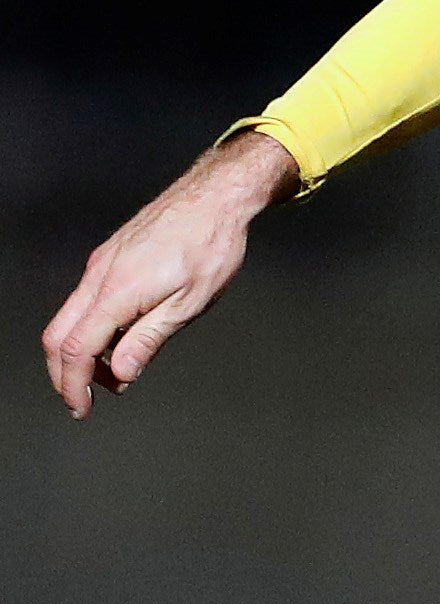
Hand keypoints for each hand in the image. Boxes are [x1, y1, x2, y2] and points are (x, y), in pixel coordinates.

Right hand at [41, 130, 297, 418]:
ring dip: (81, 351)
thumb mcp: (190, 302)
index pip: (76, 350)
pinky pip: (85, 299)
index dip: (73, 386)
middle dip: (65, 374)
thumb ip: (149, 339)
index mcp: (117, 291)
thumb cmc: (212, 243)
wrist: (217, 194)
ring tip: (116, 371)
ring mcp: (101, 263)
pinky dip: (92, 327)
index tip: (81, 409)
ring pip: (69, 317)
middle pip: (58, 335)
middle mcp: (99, 275)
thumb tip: (120, 374)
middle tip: (86, 398)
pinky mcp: (110, 255)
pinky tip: (120, 337)